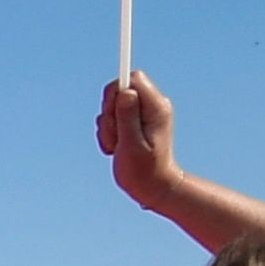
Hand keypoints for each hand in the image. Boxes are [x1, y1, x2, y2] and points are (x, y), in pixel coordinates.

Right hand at [95, 72, 180, 211]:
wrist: (153, 186)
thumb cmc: (144, 170)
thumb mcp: (132, 145)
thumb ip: (127, 117)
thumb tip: (126, 92)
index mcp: (156, 107)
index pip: (133, 79)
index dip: (116, 92)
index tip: (112, 115)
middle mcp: (152, 106)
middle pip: (120, 90)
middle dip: (109, 112)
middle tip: (115, 137)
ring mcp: (144, 113)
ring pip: (113, 106)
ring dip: (108, 126)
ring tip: (117, 147)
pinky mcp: (135, 121)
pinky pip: (113, 117)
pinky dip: (109, 132)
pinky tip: (117, 147)